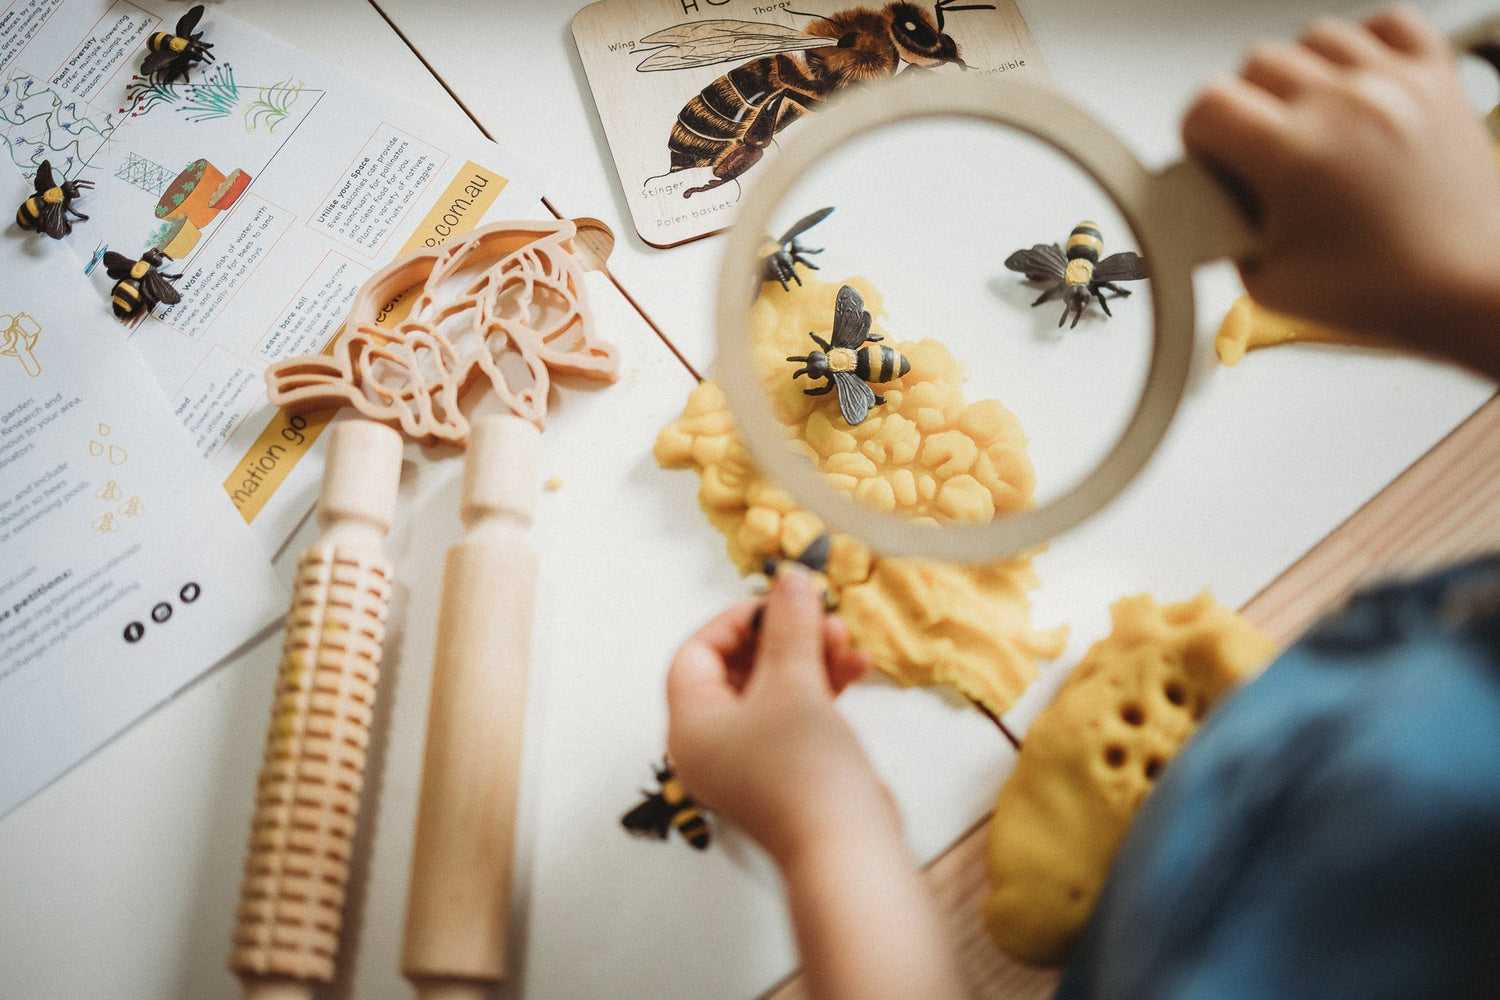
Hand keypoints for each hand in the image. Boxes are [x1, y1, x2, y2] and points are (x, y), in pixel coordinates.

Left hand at [665, 566, 893, 867]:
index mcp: (691, 725)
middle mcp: (711, 745)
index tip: (778, 601)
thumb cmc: (806, 777)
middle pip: (736, 669)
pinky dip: (822, 688)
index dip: (738, 619)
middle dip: (782, 636)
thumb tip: (788, 583)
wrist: (847, 850)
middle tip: (817, 614)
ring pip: (772, 690)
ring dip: (809, 657)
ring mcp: (749, 762)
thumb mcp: (795, 684)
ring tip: (843, 638)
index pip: (697, 652)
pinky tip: (856, 667)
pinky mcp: (786, 773)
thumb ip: (790, 626)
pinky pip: (795, 714)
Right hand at [1182, 5, 1499, 373]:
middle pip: (1255, 65)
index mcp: (1295, 153)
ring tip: (1309, 121)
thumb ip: (1224, 232)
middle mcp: (1344, 104)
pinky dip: (1363, 45)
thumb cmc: (1385, 292)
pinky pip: (1388, 23)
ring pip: (1314, 38)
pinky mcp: (1436, 79)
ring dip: (1299, 76)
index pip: (1207, 104)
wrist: (1469, 291)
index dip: (1197, 137)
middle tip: (1259, 154)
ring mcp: (1395, 84)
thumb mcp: (1268, 281)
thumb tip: (1210, 201)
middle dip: (1244, 109)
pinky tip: (1354, 85)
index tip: (1213, 161)